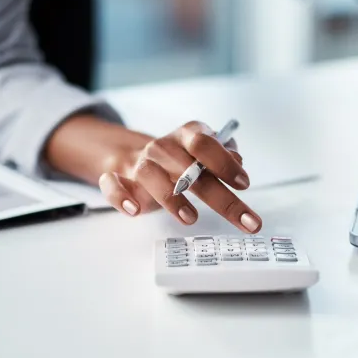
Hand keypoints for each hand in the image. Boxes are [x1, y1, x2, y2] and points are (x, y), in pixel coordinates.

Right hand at [98, 121, 261, 232]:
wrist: (137, 158)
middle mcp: (164, 147)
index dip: (225, 163)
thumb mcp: (206, 155)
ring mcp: (140, 163)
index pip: (205, 144)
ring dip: (172, 198)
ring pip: (151, 175)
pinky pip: (112, 184)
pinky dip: (121, 197)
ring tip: (191, 219)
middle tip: (246, 221)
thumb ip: (224, 157)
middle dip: (220, 198)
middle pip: (189, 169)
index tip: (243, 184)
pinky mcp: (120, 180)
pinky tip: (135, 211)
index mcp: (188, 136)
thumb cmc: (182, 160)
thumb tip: (238, 162)